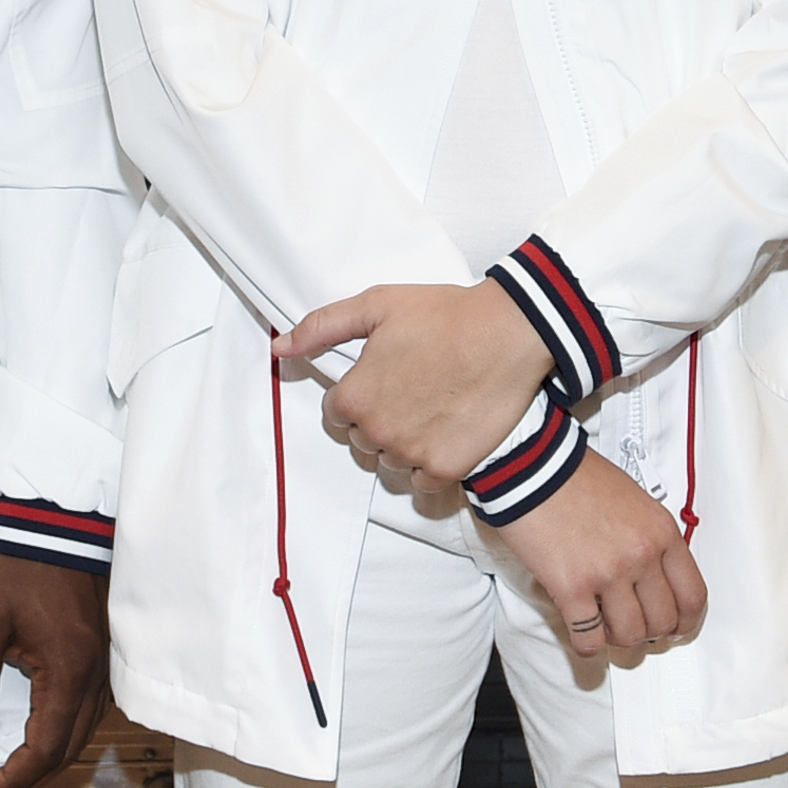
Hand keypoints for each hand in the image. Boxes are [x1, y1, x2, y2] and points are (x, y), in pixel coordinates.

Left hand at [0, 554, 110, 787]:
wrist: (54, 517)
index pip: (43, 751)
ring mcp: (104, 662)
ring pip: (83, 731)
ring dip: (47, 759)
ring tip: (10, 772)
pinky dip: (64, 732)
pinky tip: (42, 731)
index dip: (11, 782)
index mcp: (67, 672)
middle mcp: (95, 675)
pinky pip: (90, 708)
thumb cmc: (17, 565)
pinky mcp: (102, 649)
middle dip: (27, 780)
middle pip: (68, 750)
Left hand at [280, 281, 553, 489]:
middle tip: (409, 390)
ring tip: (429, 409)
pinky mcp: (447, 468)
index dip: (357, 394)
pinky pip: (421, 482)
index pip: (336, 415)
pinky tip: (444, 433)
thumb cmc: (443, 314)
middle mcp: (379, 432)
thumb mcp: (376, 305)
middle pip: (362, 441)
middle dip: (378, 420)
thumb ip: (322, 327)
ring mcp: (413, 454)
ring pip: (390, 463)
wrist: (508, 332)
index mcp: (356, 397)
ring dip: (401, 444)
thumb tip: (280, 347)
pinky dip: (428, 464)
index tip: (383, 378)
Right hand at [489, 451, 707, 661]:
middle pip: (663, 621)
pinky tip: (581, 630)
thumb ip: (651, 538)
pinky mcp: (571, 588)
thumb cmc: (577, 477)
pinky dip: (587, 643)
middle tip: (635, 625)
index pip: (692, 594)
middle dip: (650, 631)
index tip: (676, 627)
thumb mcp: (635, 499)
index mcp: (661, 532)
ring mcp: (607, 573)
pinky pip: (589, 639)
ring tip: (604, 623)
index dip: (686, 620)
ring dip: (618, 636)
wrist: (533, 466)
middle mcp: (641, 555)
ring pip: (630, 636)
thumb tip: (655, 575)